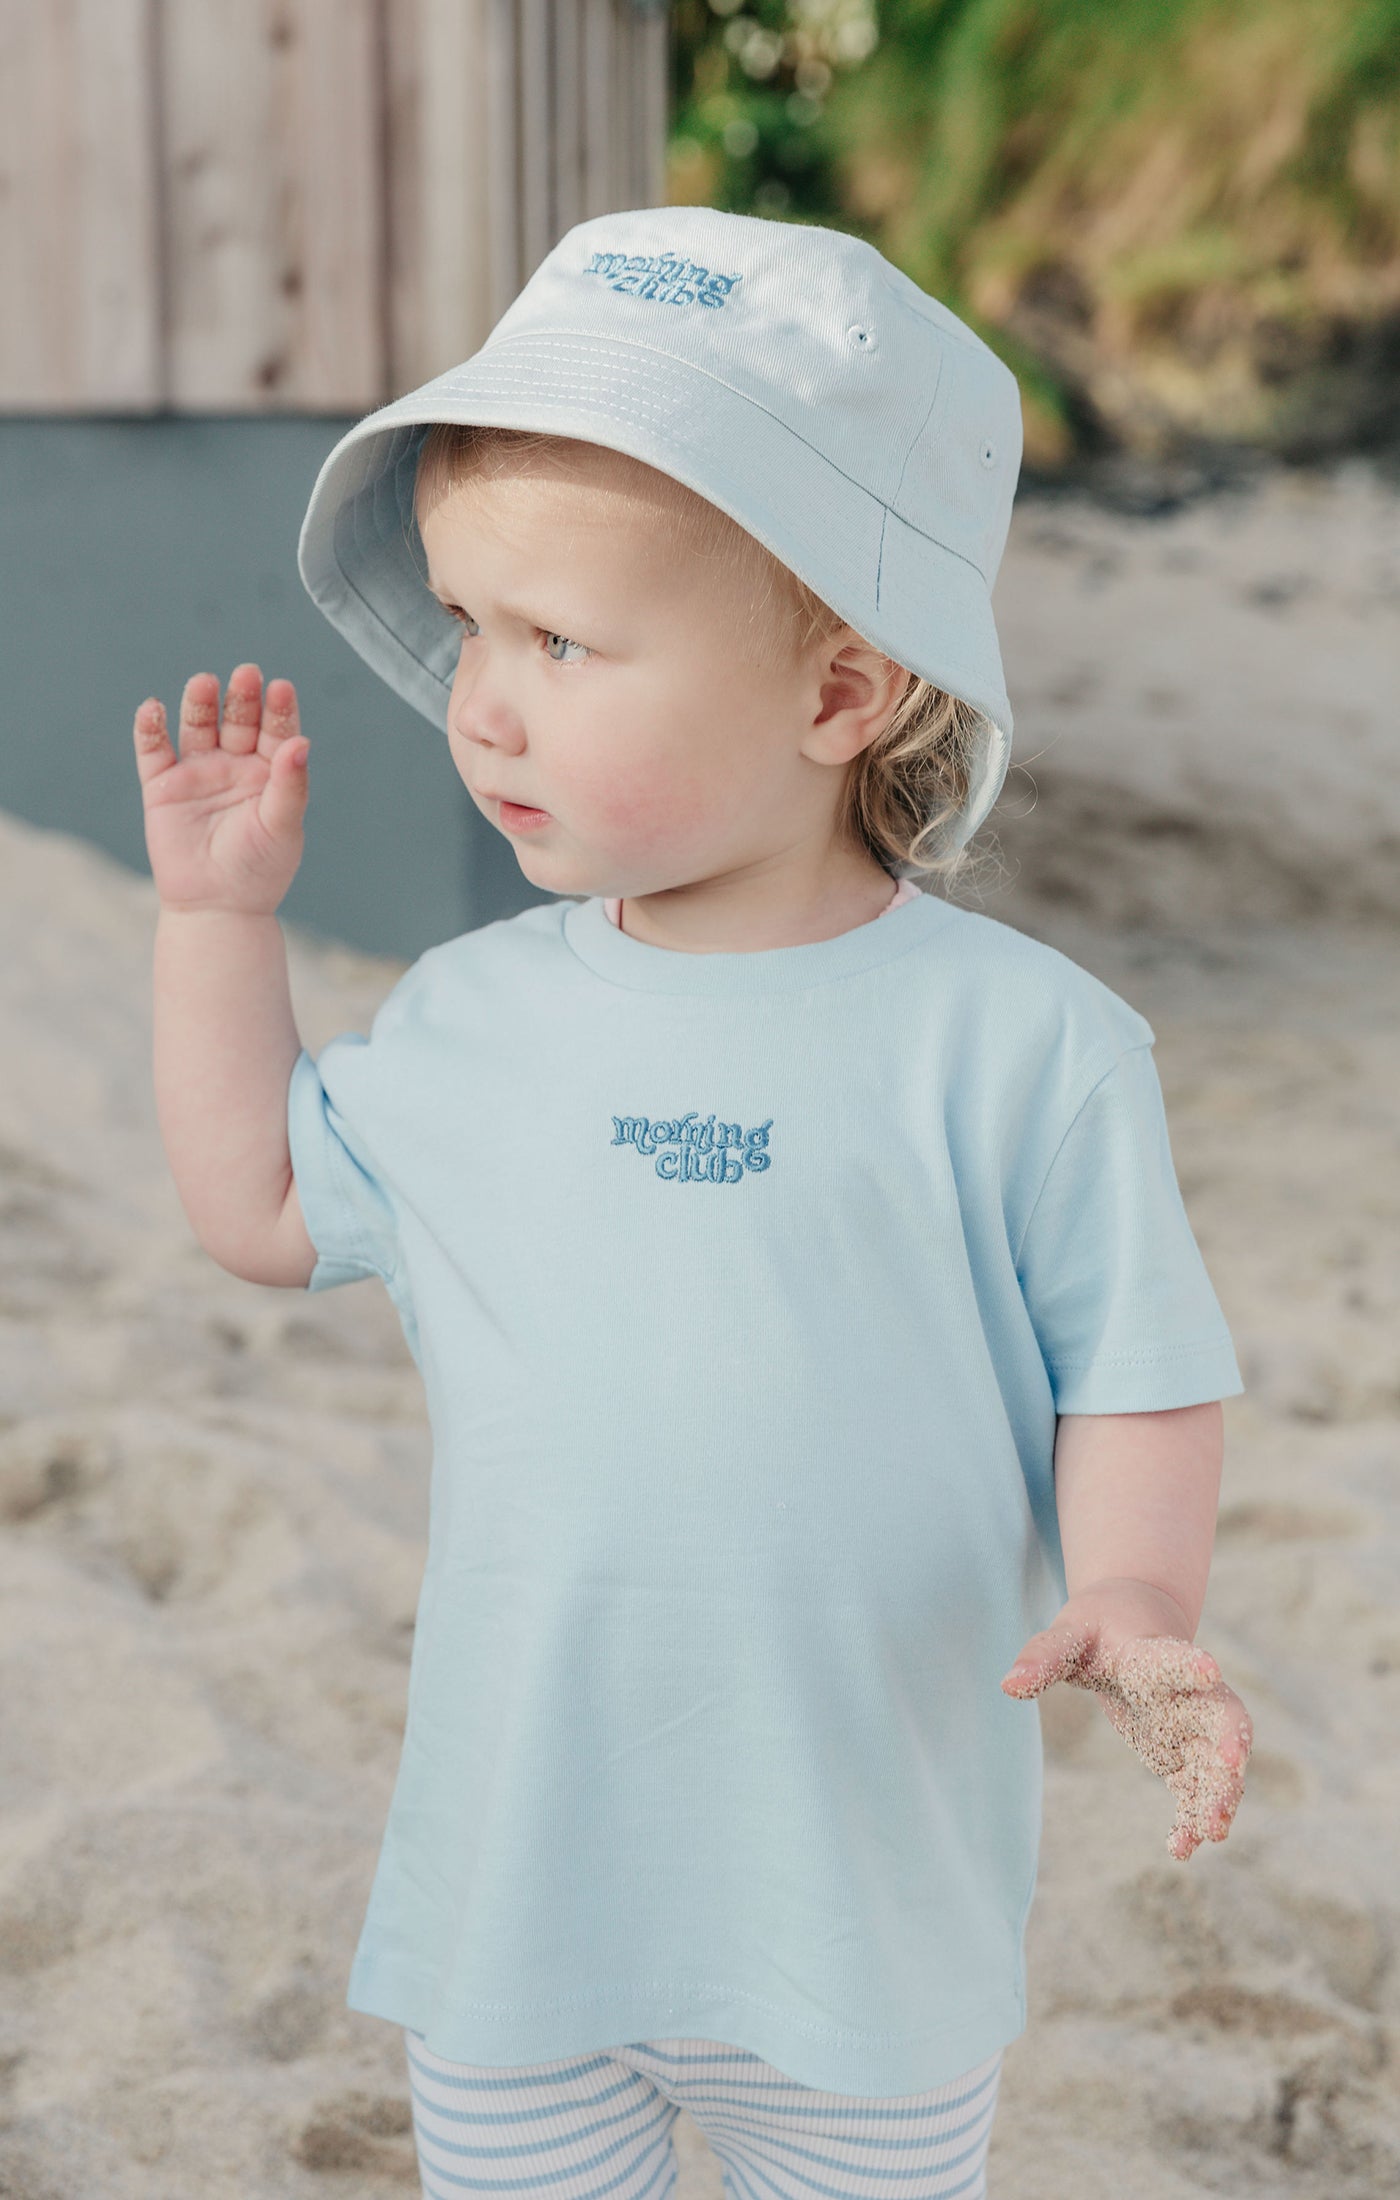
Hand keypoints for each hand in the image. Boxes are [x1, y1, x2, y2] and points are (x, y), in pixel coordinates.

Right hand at [133, 665, 308, 916]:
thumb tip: (302, 742)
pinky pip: (153, 750)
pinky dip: (150, 728)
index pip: (277, 732)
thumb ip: (291, 785)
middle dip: (242, 699)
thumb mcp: (282, 826)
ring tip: (204, 683)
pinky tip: (153, 708)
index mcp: (270, 773)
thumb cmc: (259, 869)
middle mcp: (235, 765)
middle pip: (238, 721)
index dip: (279, 710)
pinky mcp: (163, 786)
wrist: (217, 907)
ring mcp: (199, 772)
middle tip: (247, 675)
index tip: (281, 688)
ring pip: (198, 727)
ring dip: (200, 704)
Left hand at [1000, 1579, 1252, 1861]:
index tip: (1208, 1669)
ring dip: (1218, 1793)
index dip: (1188, 1665)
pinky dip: (1193, 1814)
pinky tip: (1182, 1847)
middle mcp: (1184, 1690)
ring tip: (1210, 1833)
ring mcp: (1191, 1723)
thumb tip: (1008, 1685)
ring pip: (1217, 1759)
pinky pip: (1197, 1786)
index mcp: (1151, 1653)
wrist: (1134, 1620)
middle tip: (1230, 1773)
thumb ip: (1043, 1657)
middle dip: (1227, 1745)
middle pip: (1220, 1714)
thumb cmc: (1097, 1625)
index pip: (1171, 1658)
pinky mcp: (1184, 1751)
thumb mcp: (1068, 1633)